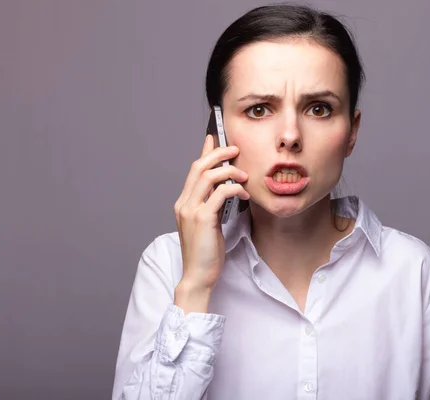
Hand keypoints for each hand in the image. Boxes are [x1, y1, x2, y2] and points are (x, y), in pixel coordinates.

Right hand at [173, 135, 249, 311]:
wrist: (197, 276)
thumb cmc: (205, 254)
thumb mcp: (208, 225)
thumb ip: (212, 207)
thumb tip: (224, 193)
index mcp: (184, 203)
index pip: (193, 170)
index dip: (204, 152)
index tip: (213, 139)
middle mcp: (184, 203)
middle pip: (199, 167)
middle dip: (218, 153)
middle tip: (235, 149)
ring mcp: (191, 210)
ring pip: (209, 176)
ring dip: (230, 170)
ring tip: (245, 175)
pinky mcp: (203, 218)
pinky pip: (221, 193)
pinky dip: (235, 188)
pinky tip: (245, 194)